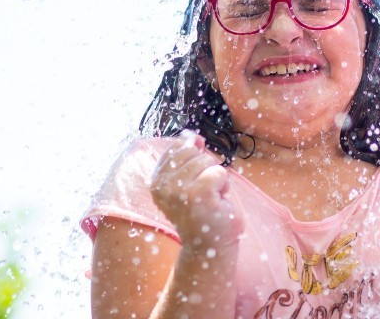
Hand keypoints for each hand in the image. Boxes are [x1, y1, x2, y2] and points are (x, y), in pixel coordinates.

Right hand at [149, 132, 243, 253]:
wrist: (211, 244)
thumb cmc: (203, 211)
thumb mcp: (189, 180)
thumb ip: (187, 157)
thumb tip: (192, 135)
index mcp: (156, 181)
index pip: (177, 147)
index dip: (194, 157)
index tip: (194, 182)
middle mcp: (162, 186)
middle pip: (194, 151)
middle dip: (206, 168)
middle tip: (204, 193)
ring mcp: (178, 191)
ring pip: (207, 161)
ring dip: (216, 179)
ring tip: (210, 198)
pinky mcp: (198, 195)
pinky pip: (219, 173)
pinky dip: (224, 186)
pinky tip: (216, 203)